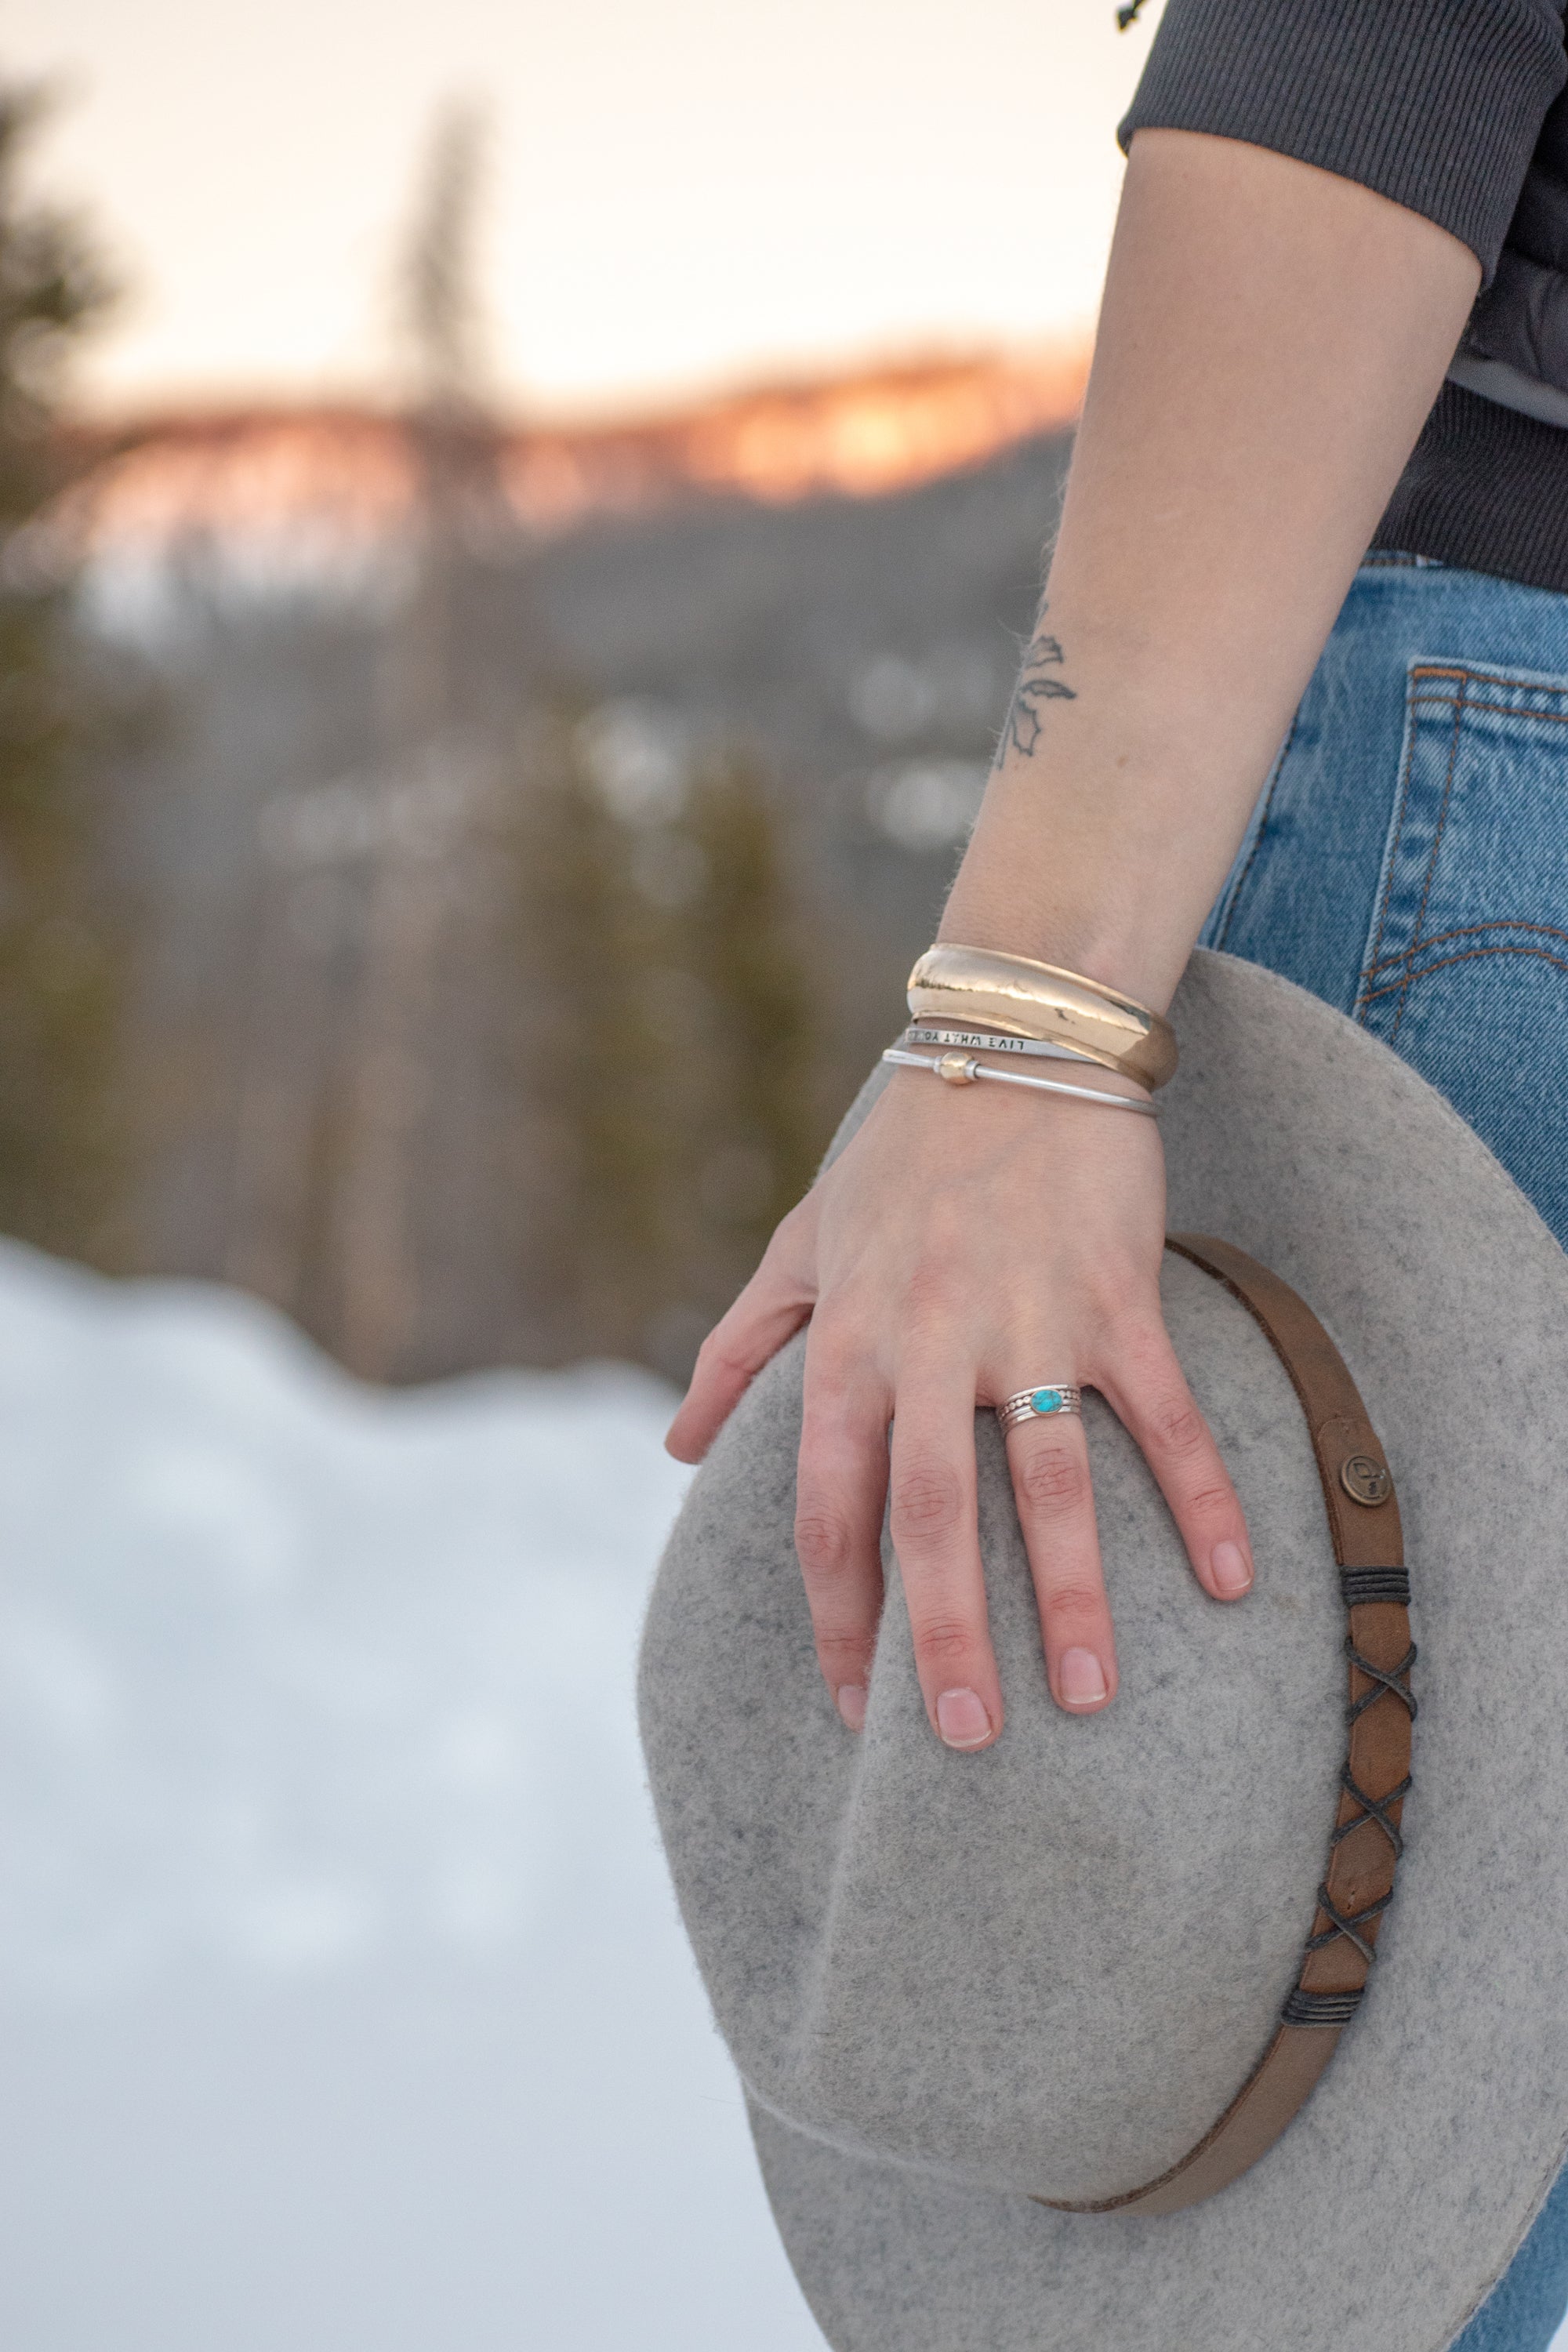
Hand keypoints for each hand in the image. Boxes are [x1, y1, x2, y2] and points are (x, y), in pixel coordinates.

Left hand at [665, 1064, 1252, 1748]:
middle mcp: (926, 1343)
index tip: (852, 1707)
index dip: (837, 1615)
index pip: (828, 1507)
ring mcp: (1027, 1322)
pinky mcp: (1117, 1298)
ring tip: (1088, 1698)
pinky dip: (1201, 1499)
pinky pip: (1164, 1415)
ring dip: (1070, 1596)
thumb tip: (674, 1450)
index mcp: (845, 1342)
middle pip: (929, 1517)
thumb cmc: (898, 1156)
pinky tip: (1233, 1585)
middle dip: (943, 1637)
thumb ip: (739, 1350)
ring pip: (1046, 1483)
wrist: (1013, 1045)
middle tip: (963, 1743)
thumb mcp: (799, 1245)